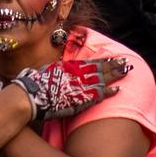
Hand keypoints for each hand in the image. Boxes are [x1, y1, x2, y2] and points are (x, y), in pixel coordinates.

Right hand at [10, 58, 129, 119]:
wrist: (28, 96)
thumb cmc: (33, 83)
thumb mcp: (46, 70)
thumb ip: (57, 68)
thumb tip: (59, 66)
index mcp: (69, 66)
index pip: (90, 62)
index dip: (103, 60)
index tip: (113, 57)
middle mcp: (76, 74)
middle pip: (99, 68)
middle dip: (114, 65)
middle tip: (126, 63)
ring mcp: (78, 86)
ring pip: (102, 79)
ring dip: (115, 75)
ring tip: (127, 72)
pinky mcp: (79, 99)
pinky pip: (97, 95)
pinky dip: (108, 92)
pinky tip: (118, 90)